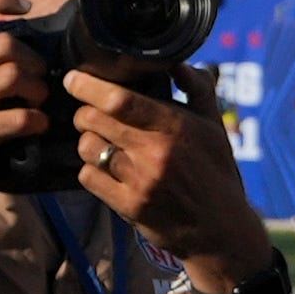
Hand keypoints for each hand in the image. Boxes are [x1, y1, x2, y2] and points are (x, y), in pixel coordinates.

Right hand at [0, 0, 51, 223]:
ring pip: (15, 75)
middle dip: (32, 60)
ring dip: (38, 90)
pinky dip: (38, 121)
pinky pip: (22, 116)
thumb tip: (17, 44)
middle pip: (4, 43)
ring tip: (37, 103)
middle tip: (37, 79)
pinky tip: (36, 127)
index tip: (24, 6)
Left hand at [67, 67, 278, 285]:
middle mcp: (155, 152)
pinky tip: (106, 169)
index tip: (74, 79)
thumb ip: (198, 90)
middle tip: (89, 113)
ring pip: (88, 147)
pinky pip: (89, 177)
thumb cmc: (216, 173)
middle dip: (84, 112)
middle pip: (95, 120)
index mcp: (176, 127)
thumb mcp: (215, 127)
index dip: (88, 86)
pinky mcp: (128, 206)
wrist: (221, 230)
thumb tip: (177, 63)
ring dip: (88, 141)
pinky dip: (91, 169)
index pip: (120, 100)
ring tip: (101, 142)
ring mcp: (140, 181)